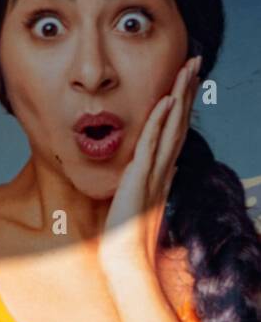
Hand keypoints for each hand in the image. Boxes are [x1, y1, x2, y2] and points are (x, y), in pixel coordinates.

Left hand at [100, 56, 200, 275]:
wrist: (126, 259)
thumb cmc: (128, 235)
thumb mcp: (141, 201)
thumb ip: (152, 182)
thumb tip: (163, 166)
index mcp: (163, 171)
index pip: (175, 130)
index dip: (182, 104)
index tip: (185, 79)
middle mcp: (164, 168)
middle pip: (179, 121)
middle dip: (186, 90)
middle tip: (193, 62)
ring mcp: (156, 172)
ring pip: (170, 126)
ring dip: (178, 96)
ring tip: (185, 69)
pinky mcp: (142, 178)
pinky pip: (151, 144)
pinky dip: (158, 121)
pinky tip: (164, 101)